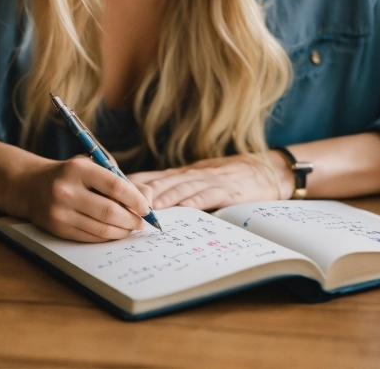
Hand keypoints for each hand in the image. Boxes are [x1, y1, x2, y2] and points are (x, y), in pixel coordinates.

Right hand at [11, 155, 153, 242]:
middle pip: (109, 211)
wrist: (31, 186)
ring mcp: (60, 212)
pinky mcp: (57, 229)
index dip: (135, 199)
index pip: (114, 185)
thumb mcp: (92, 166)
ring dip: (122, 231)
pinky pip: (90, 237)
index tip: (147, 207)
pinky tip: (115, 232)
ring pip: (101, 228)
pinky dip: (107, 237)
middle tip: (143, 222)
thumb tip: (148, 197)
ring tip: (132, 227)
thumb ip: (119, 179)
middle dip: (132, 219)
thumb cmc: (71, 174)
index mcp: (78, 168)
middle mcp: (67, 190)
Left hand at [129, 153, 293, 211]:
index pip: (153, 176)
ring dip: (162, 197)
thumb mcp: (201, 179)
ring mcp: (210, 180)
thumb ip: (178, 188)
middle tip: (120, 200)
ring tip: (145, 206)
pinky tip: (183, 209)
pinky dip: (194, 202)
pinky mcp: (227, 190)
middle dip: (140, 191)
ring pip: (181, 188)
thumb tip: (147, 200)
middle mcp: (193, 174)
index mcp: (185, 173)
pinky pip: (207, 196)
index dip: (132, 183)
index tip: (111, 190)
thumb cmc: (231, 178)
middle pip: (162, 181)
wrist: (268, 170)